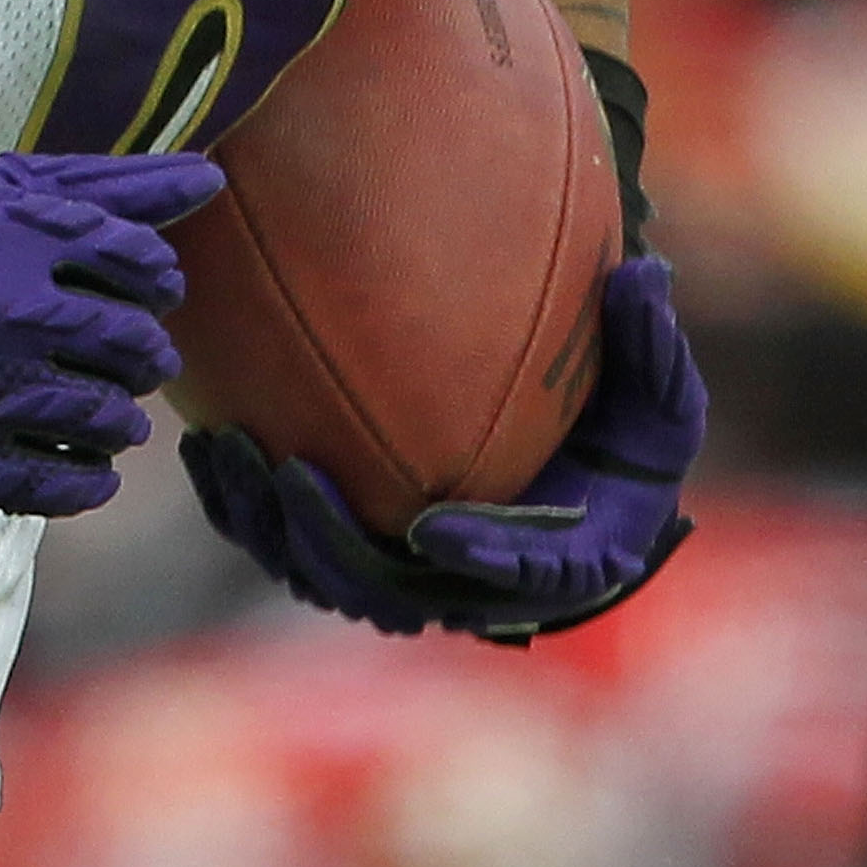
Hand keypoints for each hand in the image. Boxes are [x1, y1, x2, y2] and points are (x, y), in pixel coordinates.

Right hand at [0, 151, 219, 513]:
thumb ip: (102, 184)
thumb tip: (206, 179)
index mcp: (30, 239)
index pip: (144, 266)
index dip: (155, 281)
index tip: (140, 289)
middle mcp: (23, 315)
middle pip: (135, 347)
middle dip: (141, 353)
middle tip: (126, 354)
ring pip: (109, 420)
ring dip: (119, 419)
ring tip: (104, 412)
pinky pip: (64, 484)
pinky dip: (86, 480)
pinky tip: (84, 466)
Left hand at [183, 251, 702, 638]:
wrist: (585, 476)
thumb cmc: (632, 440)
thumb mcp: (660, 393)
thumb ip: (650, 342)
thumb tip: (645, 272)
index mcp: (552, 563)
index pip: (510, 579)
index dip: (474, 559)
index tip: (435, 527)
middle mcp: (465, 584)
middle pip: (384, 594)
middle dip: (330, 545)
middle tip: (293, 477)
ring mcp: (399, 572)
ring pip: (317, 574)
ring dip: (268, 525)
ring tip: (229, 448)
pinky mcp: (350, 546)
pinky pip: (281, 539)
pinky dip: (241, 504)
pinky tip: (206, 436)